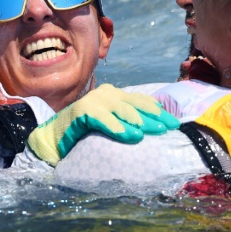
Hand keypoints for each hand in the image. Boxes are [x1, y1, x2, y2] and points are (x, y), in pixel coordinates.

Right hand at [27, 84, 179, 164]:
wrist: (55, 136)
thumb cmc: (86, 133)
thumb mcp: (111, 124)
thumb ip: (128, 122)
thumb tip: (156, 130)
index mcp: (116, 96)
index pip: (142, 101)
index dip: (159, 111)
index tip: (175, 123)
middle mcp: (107, 94)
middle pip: (136, 105)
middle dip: (154, 117)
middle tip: (168, 128)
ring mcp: (94, 101)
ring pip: (121, 110)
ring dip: (138, 121)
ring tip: (150, 131)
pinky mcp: (82, 111)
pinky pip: (102, 119)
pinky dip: (116, 127)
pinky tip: (129, 136)